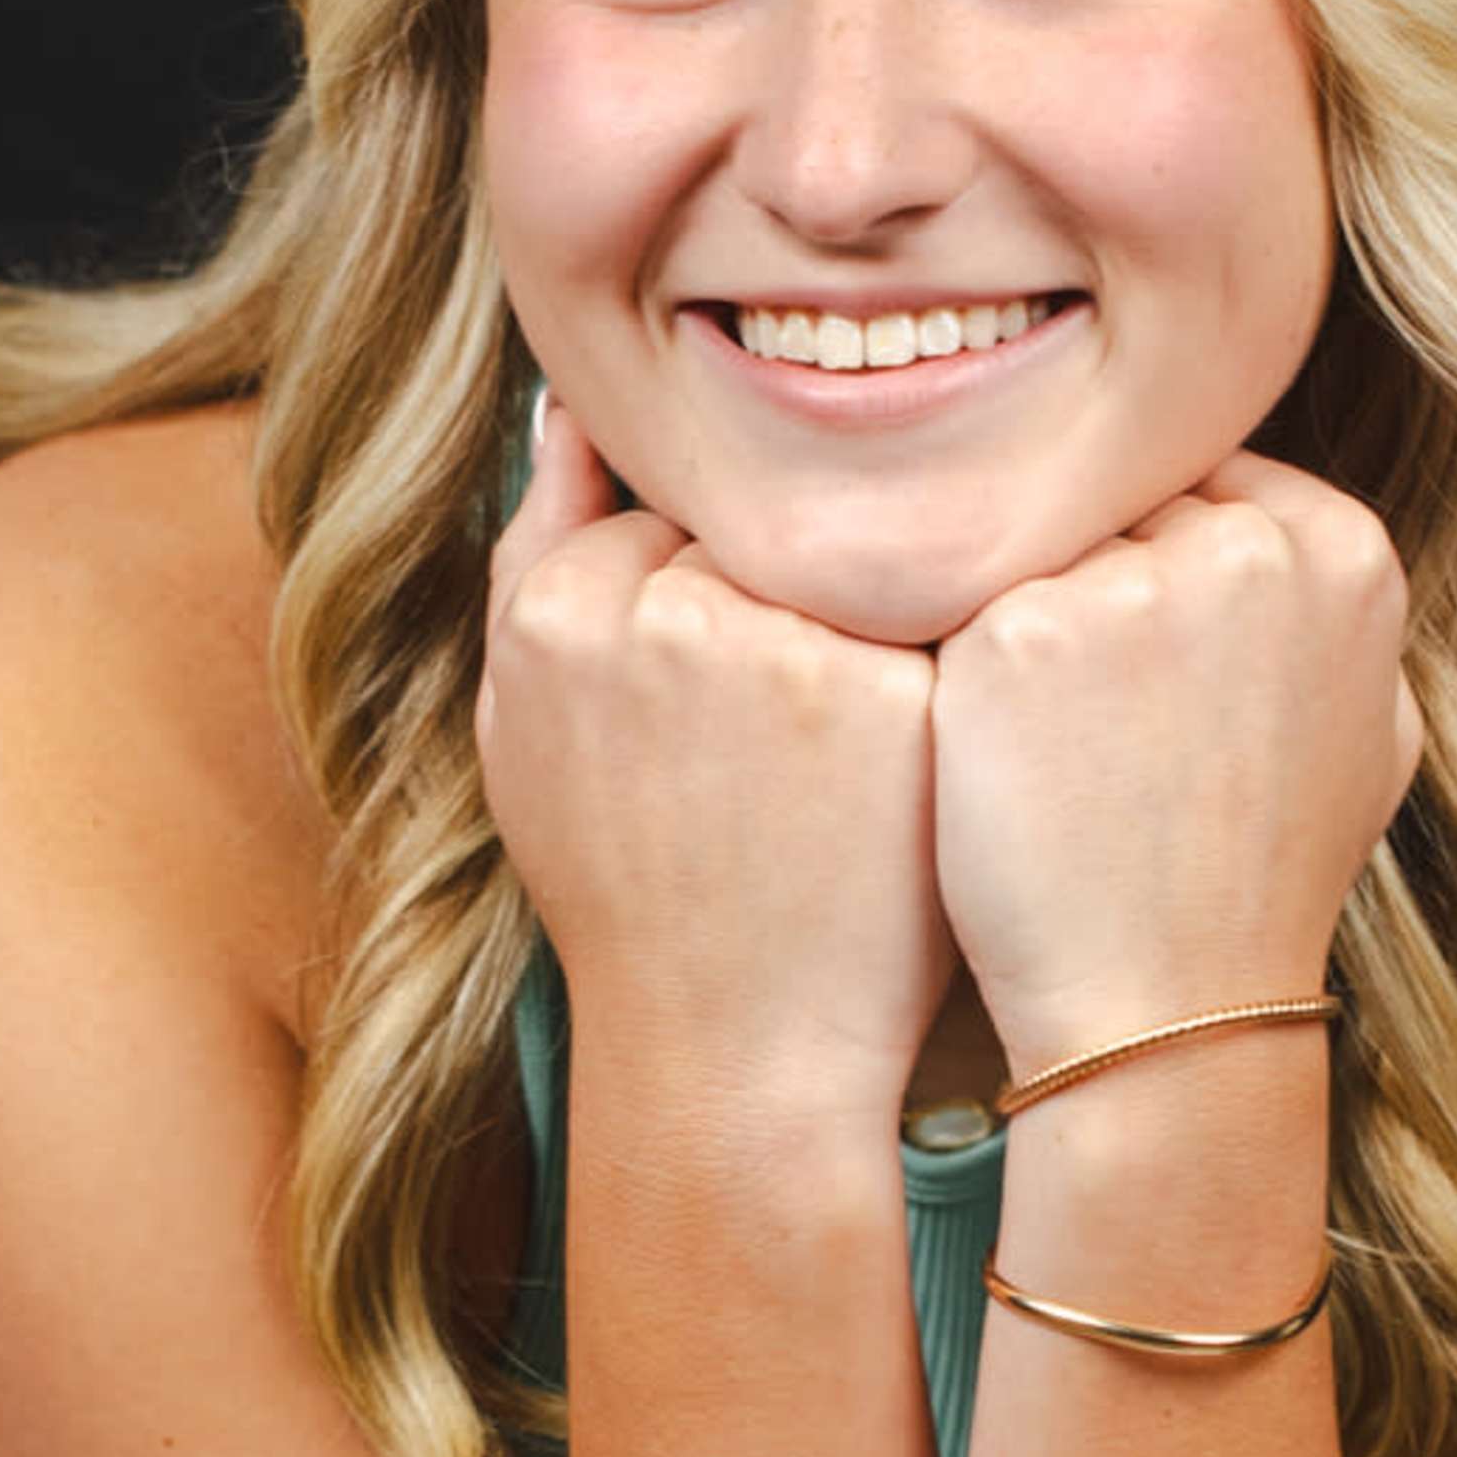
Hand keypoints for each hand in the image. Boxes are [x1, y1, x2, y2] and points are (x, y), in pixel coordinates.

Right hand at [474, 399, 951, 1123]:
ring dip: (860, 626)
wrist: (737, 1053)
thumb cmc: (630, 895)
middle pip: (759, 527)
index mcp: (564, 610)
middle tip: (783, 740)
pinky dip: (931, 669)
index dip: (701, 604)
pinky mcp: (896, 692)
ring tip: (844, 757)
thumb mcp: (526, 728)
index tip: (713, 712)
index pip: (662, 512)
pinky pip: (929, 613)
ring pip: (848, 558)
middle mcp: (670, 609)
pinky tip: (913, 758)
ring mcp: (789, 646)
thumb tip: (574, 402)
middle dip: (780, 606)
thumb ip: (534, 555)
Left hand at [927, 456, 1424, 1072]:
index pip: (1214, 482)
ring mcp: (1128, 585)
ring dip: (1031, 630)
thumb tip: (1284, 529)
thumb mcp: (1368, 733)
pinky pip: (964, 611)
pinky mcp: (1015, 635)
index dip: (1168, 568)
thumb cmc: (1263, 879)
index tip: (1153, 662)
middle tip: (1101, 717)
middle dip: (1101, 585)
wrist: (1170, 1008)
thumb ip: (1331, 610)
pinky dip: (966, 680)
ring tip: (1057, 749)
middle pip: (1125, 506)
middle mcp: (1248, 547)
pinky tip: (997, 758)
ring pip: (1041, 554)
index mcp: (1343, 550)